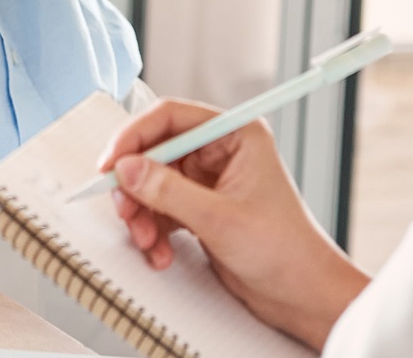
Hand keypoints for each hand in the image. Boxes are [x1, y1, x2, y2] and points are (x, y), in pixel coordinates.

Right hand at [100, 99, 368, 349]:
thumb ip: (169, 192)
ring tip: (147, 240)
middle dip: (136, 184)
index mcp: (235, 135)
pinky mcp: (201, 208)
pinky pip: (162, 209)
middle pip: (157, 152)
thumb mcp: (219, 219)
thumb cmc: (284, 250)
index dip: (135, 136)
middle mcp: (220, 152)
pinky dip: (154, 230)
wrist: (302, 294)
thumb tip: (127, 168)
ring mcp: (209, 181)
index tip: (111, 163)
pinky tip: (160, 252)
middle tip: (124, 209)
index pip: (171, 117)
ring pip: (154, 183)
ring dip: (143, 213)